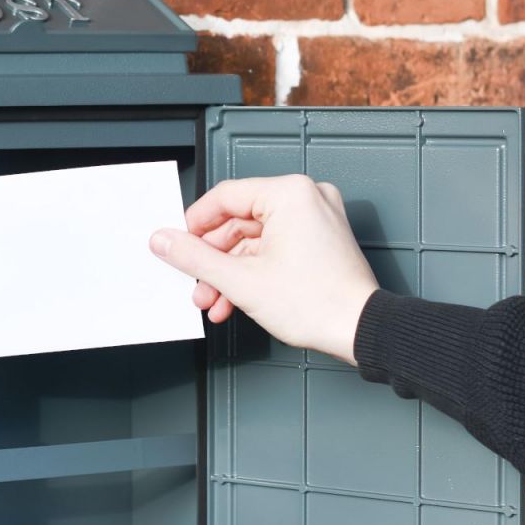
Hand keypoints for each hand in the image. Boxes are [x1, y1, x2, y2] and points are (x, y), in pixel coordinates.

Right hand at [150, 175, 378, 364]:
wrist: (360, 331)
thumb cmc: (318, 303)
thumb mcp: (240, 280)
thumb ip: (195, 258)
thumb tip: (165, 241)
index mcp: (289, 194)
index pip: (225, 197)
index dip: (194, 225)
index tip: (177, 245)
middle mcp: (305, 198)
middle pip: (238, 222)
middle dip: (213, 261)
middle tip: (195, 283)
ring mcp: (315, 219)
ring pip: (254, 241)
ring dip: (229, 273)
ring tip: (214, 301)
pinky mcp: (319, 240)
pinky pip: (273, 248)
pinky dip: (253, 272)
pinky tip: (234, 300)